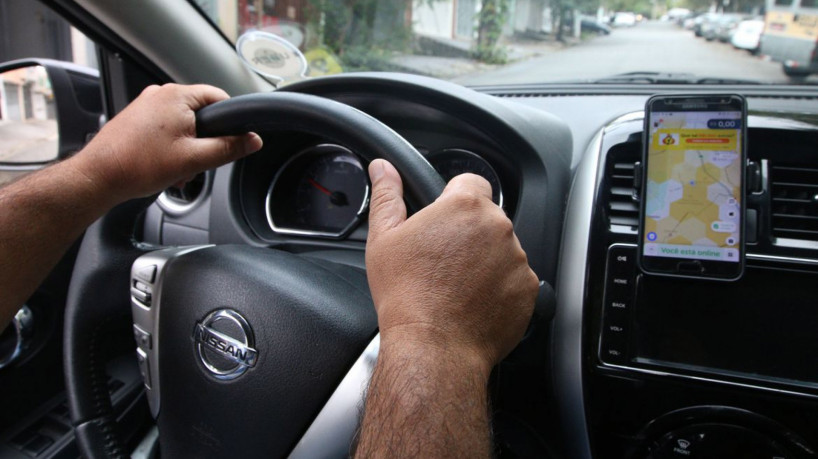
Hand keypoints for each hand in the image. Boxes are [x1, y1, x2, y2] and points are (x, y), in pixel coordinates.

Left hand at [69, 84, 261, 202]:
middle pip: (202, 114)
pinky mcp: (137, 120)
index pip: (219, 98)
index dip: (231, 122)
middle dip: (205, 141)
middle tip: (196, 163)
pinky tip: (164, 167)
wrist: (98, 177)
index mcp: (176, 96)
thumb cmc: (137, 165)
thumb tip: (252, 140)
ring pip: (184, 125)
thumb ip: (228, 148)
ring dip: (188, 148)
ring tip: (176, 169)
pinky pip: (166, 130)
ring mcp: (146, 106)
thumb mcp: (194, 159)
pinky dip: (171, 148)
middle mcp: (159, 95)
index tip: (232, 141)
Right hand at [365, 159, 538, 371]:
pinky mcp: (528, 289)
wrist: (434, 346)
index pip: (470, 182)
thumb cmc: (407, 295)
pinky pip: (515, 279)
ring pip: (502, 248)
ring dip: (485, 260)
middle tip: (442, 259)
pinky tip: (473, 301)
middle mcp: (498, 227)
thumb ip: (387, 195)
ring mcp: (517, 259)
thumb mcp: (384, 239)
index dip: (454, 199)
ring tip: (456, 284)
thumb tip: (383, 169)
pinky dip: (499, 287)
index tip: (442, 220)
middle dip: (468, 233)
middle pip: (487, 217)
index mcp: (464, 206)